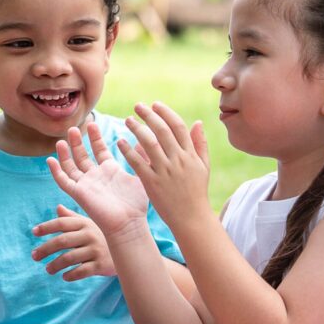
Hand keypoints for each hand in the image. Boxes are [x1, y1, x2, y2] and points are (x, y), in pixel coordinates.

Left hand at [32, 205, 115, 279]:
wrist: (129, 250)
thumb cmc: (103, 236)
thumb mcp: (90, 224)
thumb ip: (72, 217)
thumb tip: (57, 208)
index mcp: (85, 223)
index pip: (62, 223)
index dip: (46, 227)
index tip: (34, 232)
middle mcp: (89, 235)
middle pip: (62, 241)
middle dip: (45, 249)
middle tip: (34, 256)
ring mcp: (95, 250)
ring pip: (69, 258)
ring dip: (55, 265)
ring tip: (48, 269)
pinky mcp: (100, 265)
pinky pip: (81, 271)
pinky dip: (70, 275)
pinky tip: (64, 276)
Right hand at [46, 124, 149, 239]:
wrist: (129, 223)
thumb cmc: (137, 204)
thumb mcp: (141, 175)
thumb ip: (141, 158)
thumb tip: (148, 140)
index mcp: (110, 170)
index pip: (99, 149)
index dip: (95, 137)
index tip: (92, 123)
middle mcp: (96, 176)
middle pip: (82, 155)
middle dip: (77, 142)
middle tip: (74, 128)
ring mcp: (86, 185)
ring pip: (71, 166)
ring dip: (65, 154)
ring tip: (61, 140)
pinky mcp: (79, 194)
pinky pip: (64, 181)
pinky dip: (56, 171)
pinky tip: (50, 160)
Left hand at [120, 102, 210, 232]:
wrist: (191, 218)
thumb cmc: (197, 192)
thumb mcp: (204, 166)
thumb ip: (200, 144)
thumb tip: (197, 122)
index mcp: (190, 155)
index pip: (178, 127)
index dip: (166, 113)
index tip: (155, 104)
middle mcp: (178, 160)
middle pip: (162, 131)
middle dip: (149, 115)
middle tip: (137, 106)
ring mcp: (165, 172)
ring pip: (149, 144)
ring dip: (137, 129)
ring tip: (127, 120)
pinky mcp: (152, 183)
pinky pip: (138, 163)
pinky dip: (128, 151)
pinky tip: (120, 142)